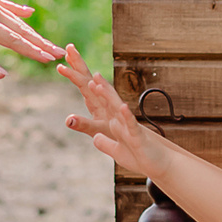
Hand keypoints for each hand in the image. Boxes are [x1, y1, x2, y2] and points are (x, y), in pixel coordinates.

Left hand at [0, 0, 58, 74]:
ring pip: (17, 20)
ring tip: (50, 42)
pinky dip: (18, 11)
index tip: (48, 58)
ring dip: (34, 33)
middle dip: (42, 44)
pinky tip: (30, 12)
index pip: (11, 39)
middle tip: (61, 54)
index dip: (31, 50)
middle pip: (22, 31)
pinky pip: (6, 6)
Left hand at [56, 46, 169, 177]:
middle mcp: (119, 117)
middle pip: (103, 94)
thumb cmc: (137, 155)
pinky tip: (123, 108)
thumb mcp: (114, 149)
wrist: (157, 164)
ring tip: (96, 82)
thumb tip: (96, 138)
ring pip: (116, 106)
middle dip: (92, 79)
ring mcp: (128, 125)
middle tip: (76, 57)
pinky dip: (127, 116)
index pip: (93, 97)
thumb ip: (103, 142)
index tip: (65, 67)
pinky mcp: (137, 136)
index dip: (81, 82)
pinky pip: (131, 124)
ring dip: (107, 94)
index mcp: (111, 118)